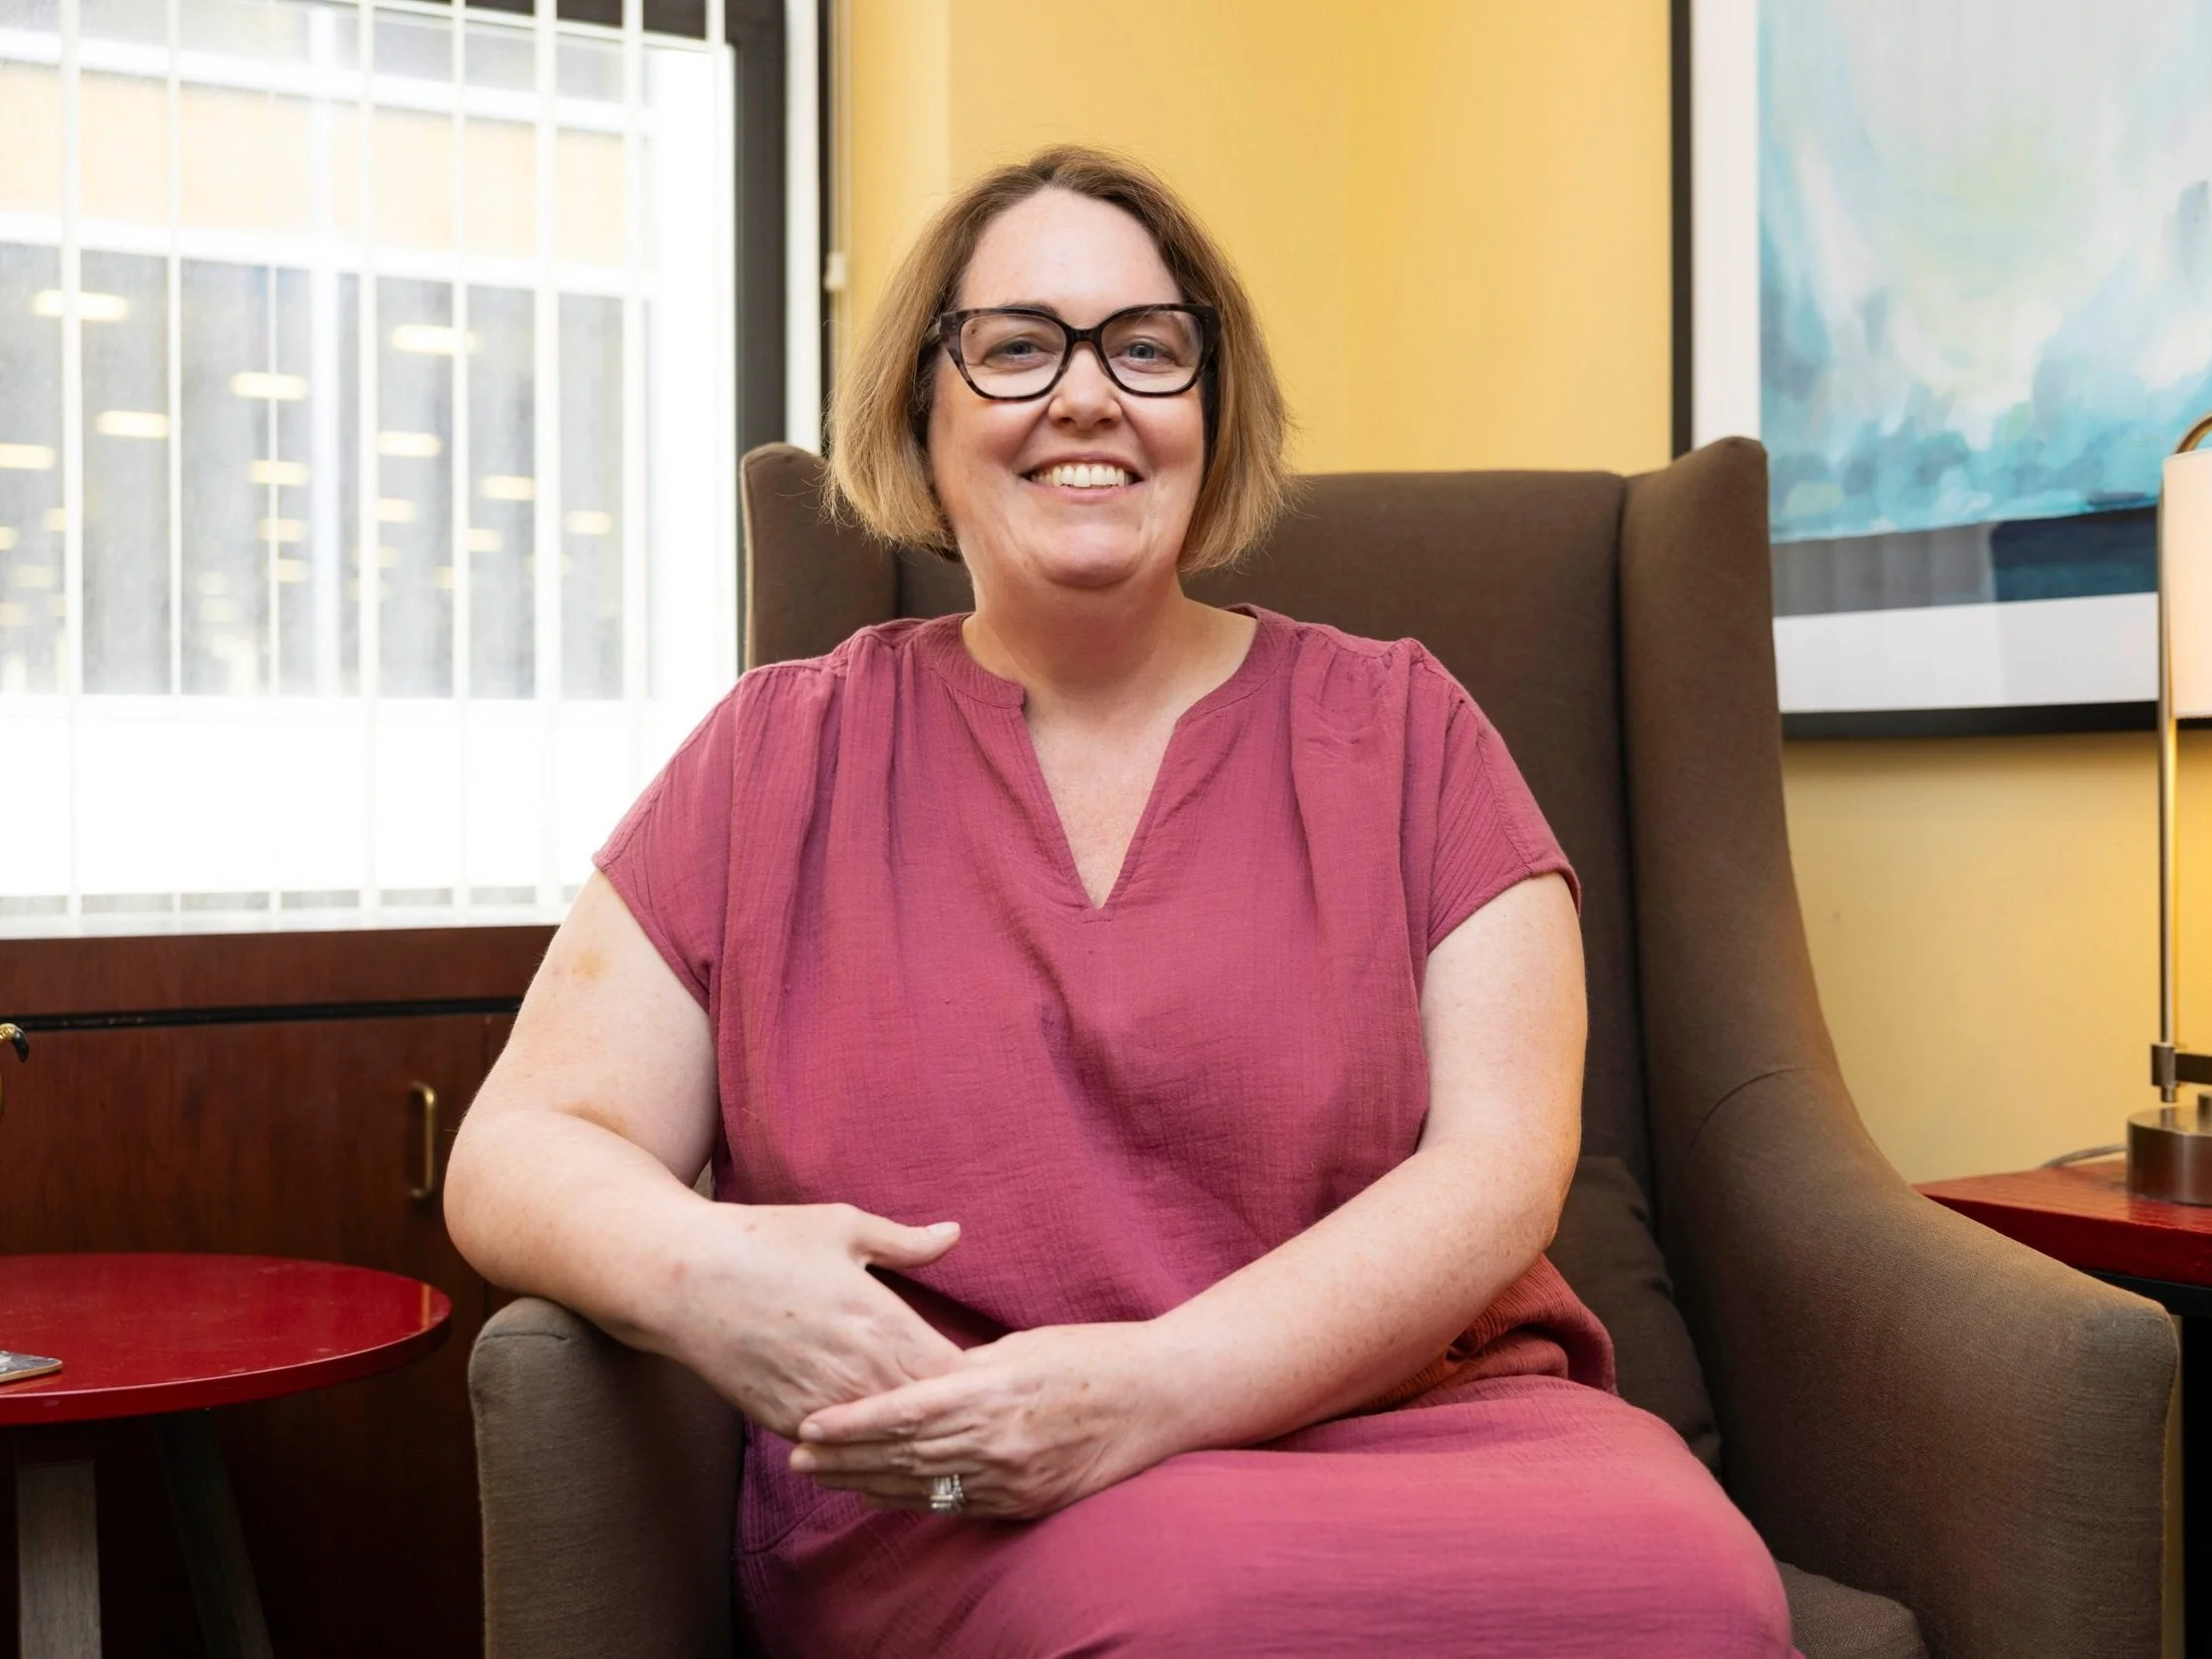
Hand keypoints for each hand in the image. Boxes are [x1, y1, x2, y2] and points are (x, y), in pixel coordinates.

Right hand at [656, 1202, 965, 1438]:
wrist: (682, 1280)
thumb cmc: (766, 1242)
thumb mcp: (843, 1227)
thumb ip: (906, 1242)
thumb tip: (954, 1233)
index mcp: (883, 1321)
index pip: (954, 1374)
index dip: (974, 1377)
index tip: (983, 1371)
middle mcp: (859, 1372)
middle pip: (927, 1415)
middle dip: (948, 1412)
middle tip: (965, 1408)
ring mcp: (823, 1403)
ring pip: (886, 1439)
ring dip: (906, 1434)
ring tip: (927, 1428)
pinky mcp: (788, 1423)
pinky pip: (841, 1446)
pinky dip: (861, 1442)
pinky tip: (873, 1435)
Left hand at [787, 1321, 1178, 1519]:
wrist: (1158, 1398)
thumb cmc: (1091, 1355)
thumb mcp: (1021, 1346)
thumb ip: (965, 1368)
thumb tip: (917, 1380)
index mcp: (994, 1390)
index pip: (906, 1411)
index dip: (853, 1421)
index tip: (811, 1422)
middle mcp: (999, 1440)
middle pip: (904, 1455)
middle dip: (845, 1456)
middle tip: (796, 1455)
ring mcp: (1014, 1478)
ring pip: (924, 1486)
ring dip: (868, 1482)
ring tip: (824, 1476)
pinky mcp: (1027, 1502)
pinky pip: (957, 1505)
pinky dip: (913, 1499)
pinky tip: (880, 1494)